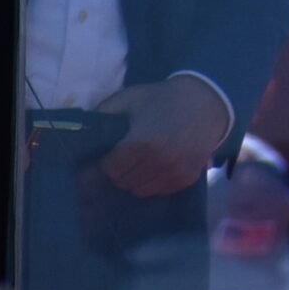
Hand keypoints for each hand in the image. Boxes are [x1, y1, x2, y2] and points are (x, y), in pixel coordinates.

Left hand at [94, 76, 227, 196]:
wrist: (206, 102)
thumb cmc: (163, 99)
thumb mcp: (130, 98)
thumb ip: (104, 114)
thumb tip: (82, 133)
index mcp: (141, 143)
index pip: (109, 169)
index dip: (104, 162)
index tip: (107, 155)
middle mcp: (158, 162)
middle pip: (123, 182)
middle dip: (118, 171)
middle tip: (123, 157)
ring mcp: (174, 173)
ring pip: (139, 191)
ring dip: (134, 179)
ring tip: (140, 162)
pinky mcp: (186, 179)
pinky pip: (158, 191)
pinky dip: (152, 182)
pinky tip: (156, 165)